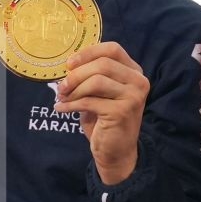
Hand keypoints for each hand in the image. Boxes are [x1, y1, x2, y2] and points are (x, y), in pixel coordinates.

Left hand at [55, 42, 149, 185]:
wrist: (116, 152)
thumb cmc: (105, 120)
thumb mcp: (100, 93)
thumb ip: (92, 76)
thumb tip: (69, 66)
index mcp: (134, 72)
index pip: (112, 49)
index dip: (88, 53)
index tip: (70, 64)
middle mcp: (138, 82)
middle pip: (102, 64)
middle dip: (77, 74)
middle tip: (62, 86)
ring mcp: (133, 97)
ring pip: (96, 81)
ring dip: (74, 90)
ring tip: (62, 97)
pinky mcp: (122, 112)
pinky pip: (89, 101)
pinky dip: (70, 105)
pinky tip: (62, 108)